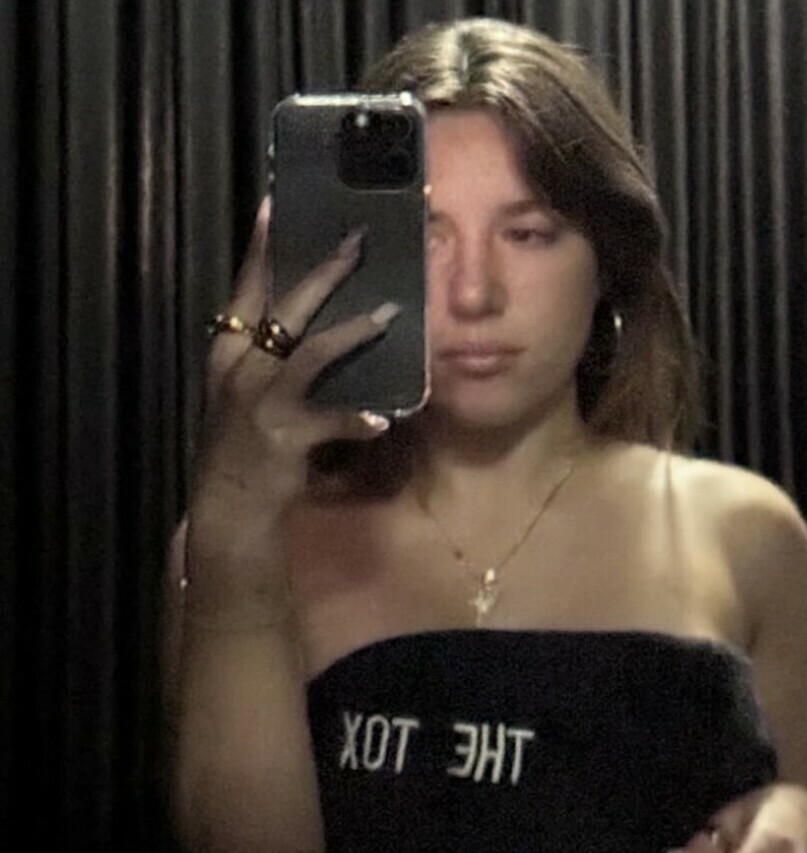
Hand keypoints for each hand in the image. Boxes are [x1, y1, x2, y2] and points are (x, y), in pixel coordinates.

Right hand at [193, 198, 398, 528]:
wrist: (227, 505)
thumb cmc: (243, 445)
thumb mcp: (243, 391)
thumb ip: (267, 354)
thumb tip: (305, 317)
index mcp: (228, 351)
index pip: (245, 288)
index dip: (261, 246)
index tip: (277, 203)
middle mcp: (240, 368)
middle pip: (284, 307)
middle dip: (323, 273)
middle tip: (357, 243)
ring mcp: (261, 403)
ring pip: (312, 353)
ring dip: (353, 333)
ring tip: (390, 316)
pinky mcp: (284, 437)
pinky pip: (331, 421)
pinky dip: (357, 419)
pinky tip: (382, 420)